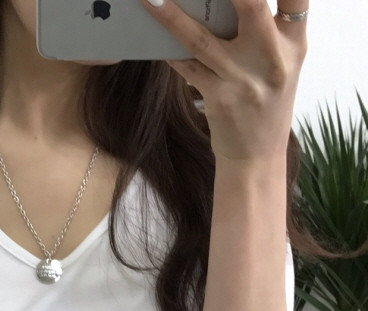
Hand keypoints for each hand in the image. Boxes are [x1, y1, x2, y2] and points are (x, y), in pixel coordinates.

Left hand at [142, 0, 308, 162]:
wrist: (256, 157)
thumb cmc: (265, 102)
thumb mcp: (278, 63)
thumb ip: (264, 28)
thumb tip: (220, 1)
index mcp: (295, 42)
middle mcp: (272, 58)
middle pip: (249, 4)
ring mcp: (244, 80)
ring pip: (202, 38)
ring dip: (172, 15)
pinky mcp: (219, 99)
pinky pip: (187, 66)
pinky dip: (170, 49)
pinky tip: (154, 32)